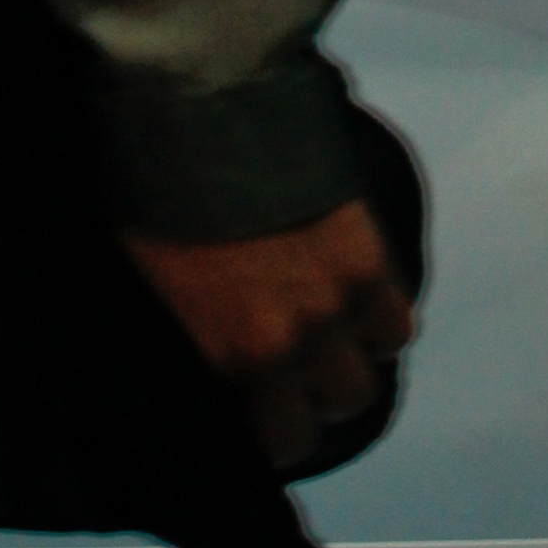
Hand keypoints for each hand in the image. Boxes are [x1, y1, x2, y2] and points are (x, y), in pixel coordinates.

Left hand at [122, 197, 413, 473]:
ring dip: (348, 362)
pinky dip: (380, 318)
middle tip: (296, 372)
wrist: (205, 106)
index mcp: (223, 354)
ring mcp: (331, 302)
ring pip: (364, 380)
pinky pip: (396, 322)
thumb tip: (204, 356)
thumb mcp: (151, 280)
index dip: (271, 430)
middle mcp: (284, 344)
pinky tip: (357, 298)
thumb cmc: (157, 188)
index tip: (262, 409)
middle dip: (312, 401)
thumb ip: (191, 333)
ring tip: (328, 333)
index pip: (272, 441)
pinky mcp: (366, 257)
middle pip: (328, 414)